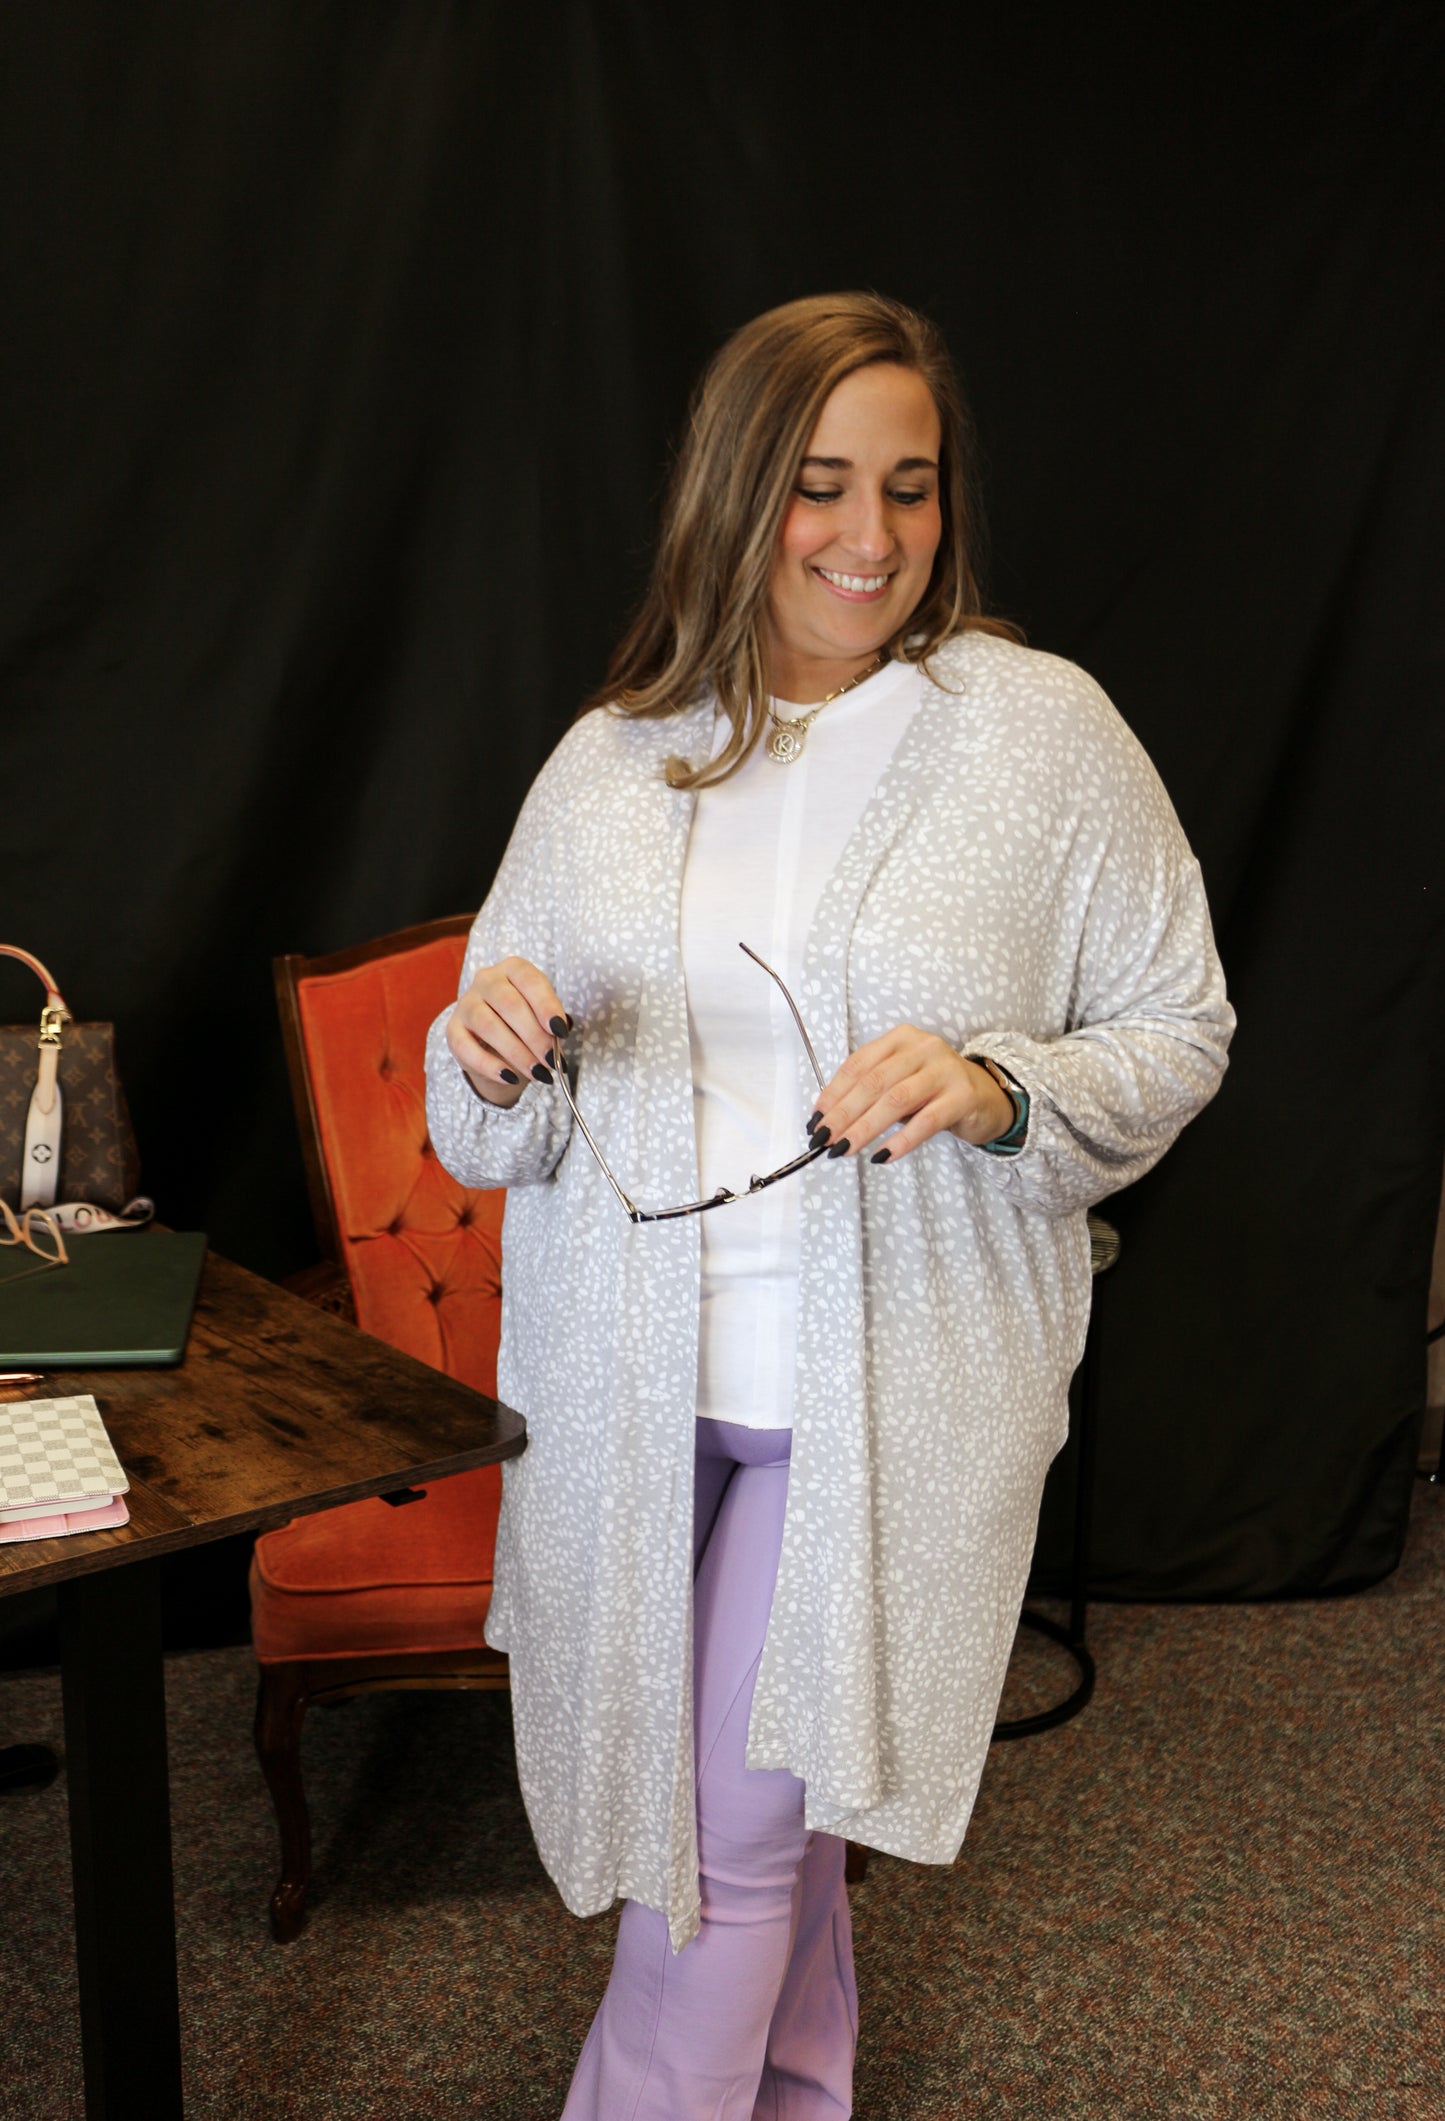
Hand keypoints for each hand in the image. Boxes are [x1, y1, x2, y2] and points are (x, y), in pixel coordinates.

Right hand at [446, 956, 569, 1107]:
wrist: (497, 1043)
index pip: (529, 980)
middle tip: (551, 1060)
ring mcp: (466, 1003)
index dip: (546, 1005)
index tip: (560, 1031)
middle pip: (509, 1004)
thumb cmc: (526, 1023)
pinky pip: (466, 1048)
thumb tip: (556, 1046)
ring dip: (516, 1052)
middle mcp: (486, 980)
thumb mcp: (543, 1018)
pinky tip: (510, 1077)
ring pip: (488, 1025)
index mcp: (513, 969)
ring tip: (537, 1072)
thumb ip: (551, 1026)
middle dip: (534, 1035)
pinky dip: (490, 1066)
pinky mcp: (453, 1030)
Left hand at [806, 1026, 1015, 1163]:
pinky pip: (926, 1121)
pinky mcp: (962, 1096)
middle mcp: (923, 1047)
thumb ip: (870, 1091)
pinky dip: (901, 1140)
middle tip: (824, 1138)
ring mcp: (945, 1069)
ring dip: (865, 1128)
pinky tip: (882, 1155)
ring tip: (844, 1149)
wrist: (986, 1097)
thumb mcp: (900, 1081)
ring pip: (895, 1100)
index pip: (858, 1064)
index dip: (833, 1093)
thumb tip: (829, 1119)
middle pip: (873, 1082)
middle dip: (844, 1113)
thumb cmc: (933, 1090)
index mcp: (900, 1038)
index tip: (816, 1118)